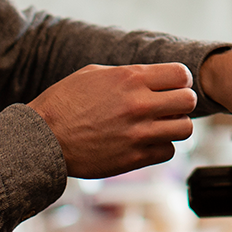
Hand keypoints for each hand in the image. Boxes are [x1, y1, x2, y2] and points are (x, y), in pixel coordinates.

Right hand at [28, 63, 196, 178]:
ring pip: (185, 129)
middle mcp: (139, 104)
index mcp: (130, 78)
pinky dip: (161, 148)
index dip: (179, 80)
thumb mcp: (93, 74)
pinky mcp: (135, 158)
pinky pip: (168, 152)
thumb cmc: (64, 103)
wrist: (43, 139)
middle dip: (181, 103)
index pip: (181, 74)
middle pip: (189, 101)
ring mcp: (139, 133)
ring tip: (159, 126)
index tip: (171, 86)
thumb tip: (152, 76)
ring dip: (175, 126)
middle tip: (168, 107)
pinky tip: (145, 143)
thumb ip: (128, 73)